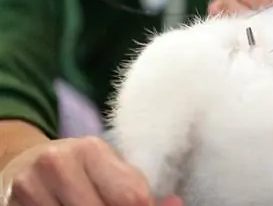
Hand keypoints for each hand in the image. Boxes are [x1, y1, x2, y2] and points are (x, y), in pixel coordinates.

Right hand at [1, 137, 182, 205]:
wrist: (30, 162)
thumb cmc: (83, 167)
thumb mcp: (112, 171)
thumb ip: (140, 190)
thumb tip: (177, 203)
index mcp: (92, 149)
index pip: (131, 197)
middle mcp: (58, 163)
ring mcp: (32, 186)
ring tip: (97, 203)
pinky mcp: (16, 203)